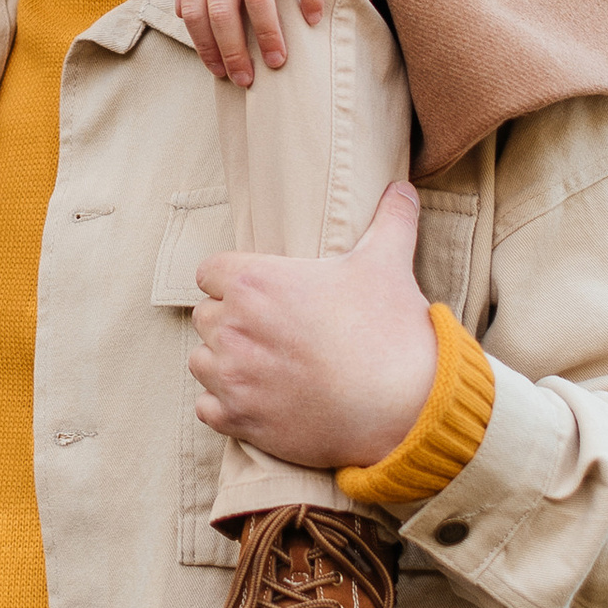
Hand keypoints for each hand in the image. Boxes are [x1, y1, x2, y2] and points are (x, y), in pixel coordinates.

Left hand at [190, 183, 437, 472]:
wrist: (406, 406)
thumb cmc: (390, 330)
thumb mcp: (388, 263)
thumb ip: (390, 218)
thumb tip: (402, 187)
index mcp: (255, 282)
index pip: (209, 271)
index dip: (233, 281)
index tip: (260, 294)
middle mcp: (233, 327)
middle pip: (205, 316)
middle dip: (231, 322)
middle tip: (271, 333)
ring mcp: (232, 378)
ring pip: (201, 362)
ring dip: (224, 364)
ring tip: (263, 368)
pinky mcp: (238, 420)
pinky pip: (207, 409)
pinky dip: (227, 406)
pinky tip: (260, 402)